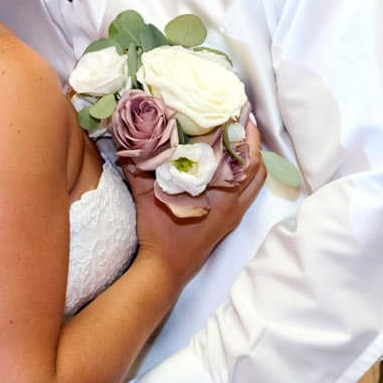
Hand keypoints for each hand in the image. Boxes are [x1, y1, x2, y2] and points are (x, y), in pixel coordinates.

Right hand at [129, 117, 264, 283]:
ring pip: (256, 182)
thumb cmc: (158, 235)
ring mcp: (234, 215)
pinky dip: (247, 178)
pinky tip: (234, 168)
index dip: (245, 133)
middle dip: (253, 142)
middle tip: (245, 121)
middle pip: (256, 166)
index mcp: (219, 194)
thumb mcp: (145, 197)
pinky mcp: (229, 224)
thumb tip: (125, 143)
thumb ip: (137, 168)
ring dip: (253, 160)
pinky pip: (248, 196)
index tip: (241, 112)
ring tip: (243, 141)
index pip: (241, 157)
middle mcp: (233, 203)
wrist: (165, 271)